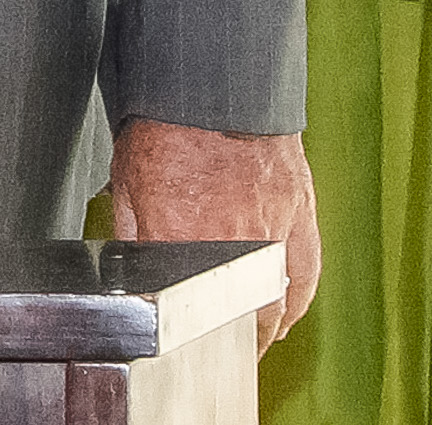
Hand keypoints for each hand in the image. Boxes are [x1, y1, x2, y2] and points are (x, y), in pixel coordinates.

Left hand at [108, 119, 320, 347]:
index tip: (167, 342)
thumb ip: (133, 229)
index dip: (170, 330)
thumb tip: (132, 262)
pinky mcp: (301, 217)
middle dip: (223, 340)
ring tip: (248, 343)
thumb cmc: (167, 122)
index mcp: (180, 238)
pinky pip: (304, 278)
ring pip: (274, 308)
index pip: (174, 309)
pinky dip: (293, 301)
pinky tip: (283, 315)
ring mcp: (273, 234)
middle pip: (236, 321)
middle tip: (213, 350)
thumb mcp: (128, 178)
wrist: (220, 82)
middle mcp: (232, 245)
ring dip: (260, 330)